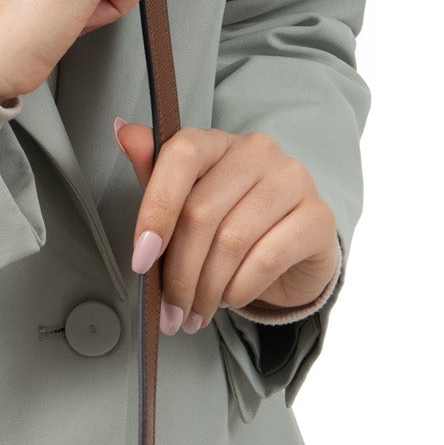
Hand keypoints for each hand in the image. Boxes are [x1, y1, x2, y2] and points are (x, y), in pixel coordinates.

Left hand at [113, 121, 339, 334]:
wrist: (291, 258)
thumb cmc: (230, 225)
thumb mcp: (185, 204)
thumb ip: (155, 174)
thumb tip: (124, 131)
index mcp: (218, 142)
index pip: (182, 155)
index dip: (156, 208)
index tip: (141, 259)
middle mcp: (258, 152)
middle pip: (202, 211)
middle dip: (178, 272)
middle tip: (170, 311)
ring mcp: (293, 180)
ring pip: (232, 240)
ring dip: (206, 288)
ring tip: (196, 312)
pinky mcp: (319, 217)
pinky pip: (267, 258)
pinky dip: (239, 289)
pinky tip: (231, 299)